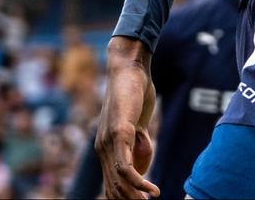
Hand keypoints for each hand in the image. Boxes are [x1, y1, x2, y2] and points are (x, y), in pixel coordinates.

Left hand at [96, 37, 158, 198]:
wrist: (130, 67)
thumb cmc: (135, 93)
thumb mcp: (138, 125)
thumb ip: (139, 145)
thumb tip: (141, 169)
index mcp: (106, 147)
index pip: (111, 183)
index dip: (125, 197)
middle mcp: (102, 148)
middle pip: (112, 187)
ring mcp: (108, 141)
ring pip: (118, 181)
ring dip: (134, 196)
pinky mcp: (118, 133)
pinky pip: (125, 167)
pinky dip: (139, 182)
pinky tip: (151, 189)